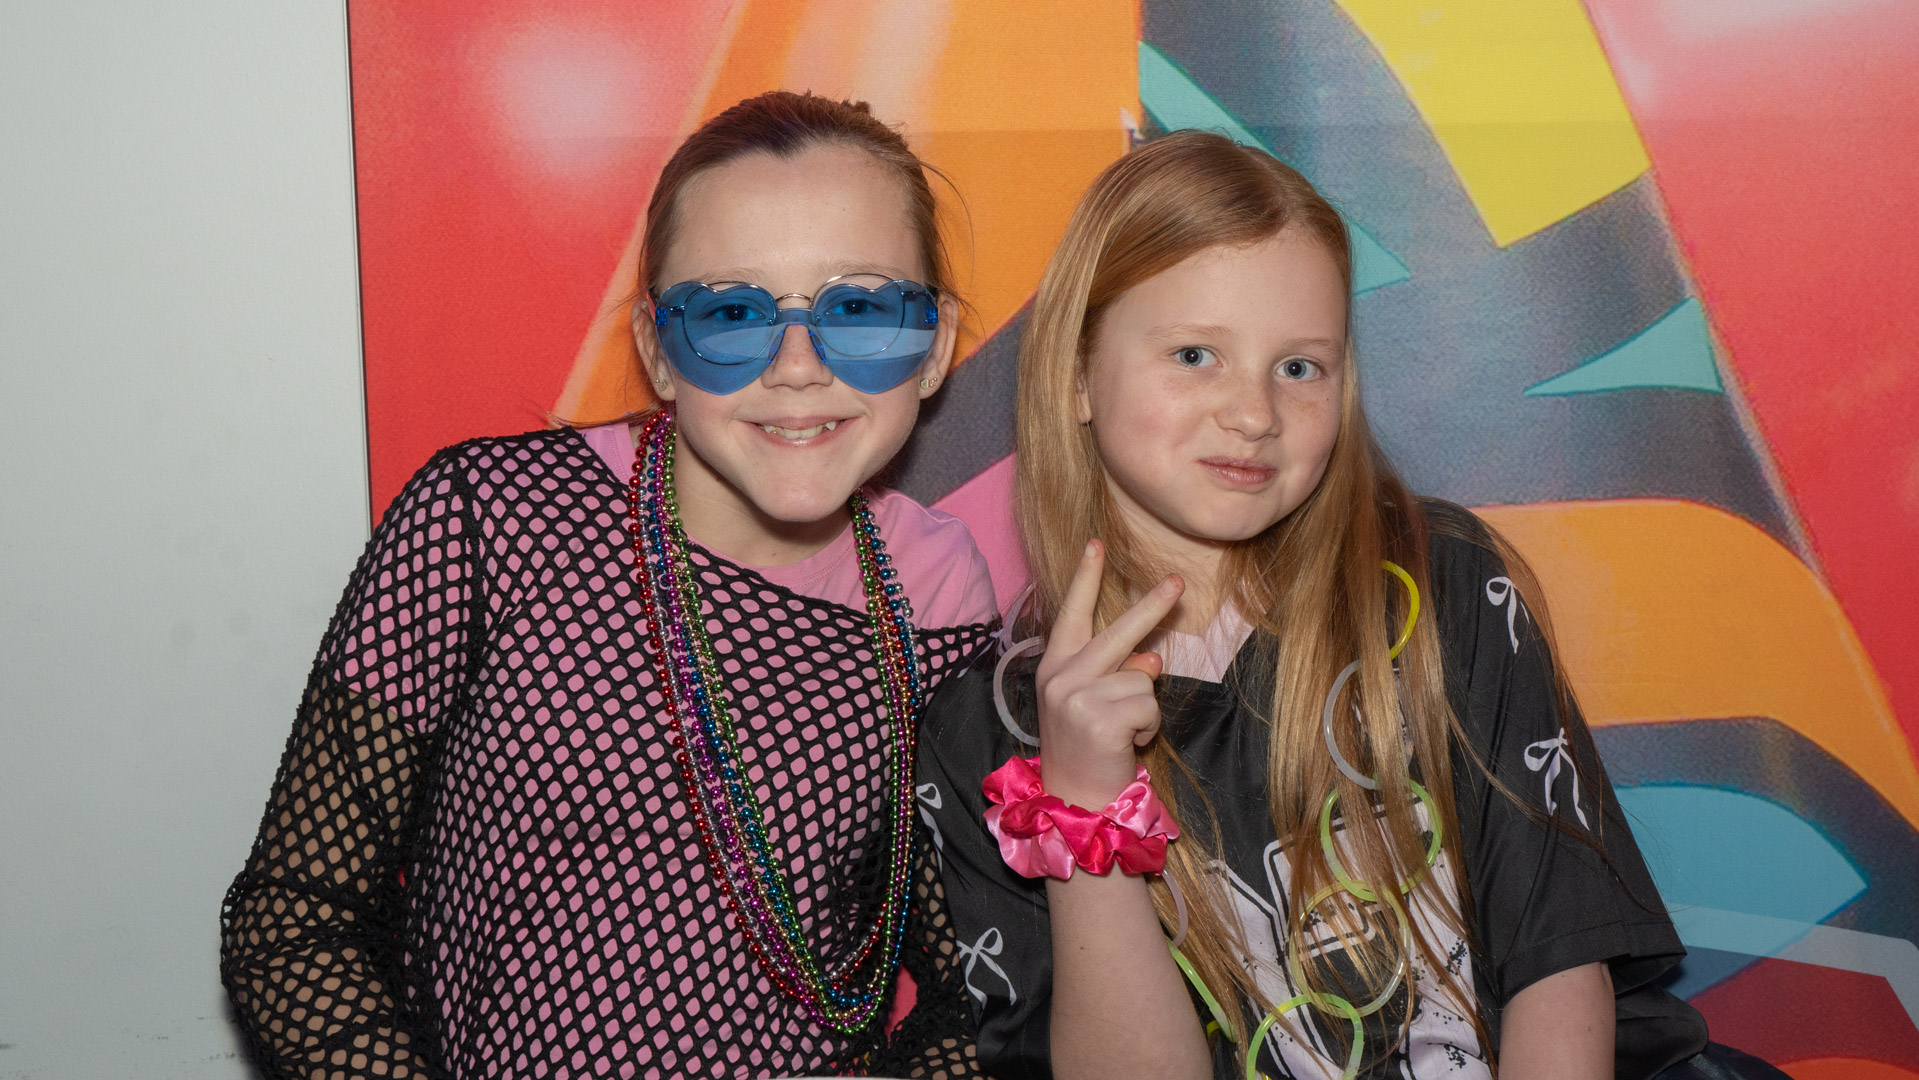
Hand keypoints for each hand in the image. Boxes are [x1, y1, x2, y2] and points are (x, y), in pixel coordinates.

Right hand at [1035, 540, 1184, 809]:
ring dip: (1144, 708)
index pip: (1072, 613)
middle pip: (1118, 631)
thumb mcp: (1093, 703)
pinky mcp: (1099, 718)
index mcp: (1055, 666)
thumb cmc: (1086, 748)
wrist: (1074, 799)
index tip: (1095, 543)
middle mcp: (1061, 676)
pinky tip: (1126, 745)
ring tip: (1123, 732)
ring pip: (1142, 677)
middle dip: (1152, 606)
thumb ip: (1117, 672)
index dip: (1085, 577)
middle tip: (1178, 581)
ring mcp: (1077, 695)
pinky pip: (1149, 705)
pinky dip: (1147, 728)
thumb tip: (1152, 659)